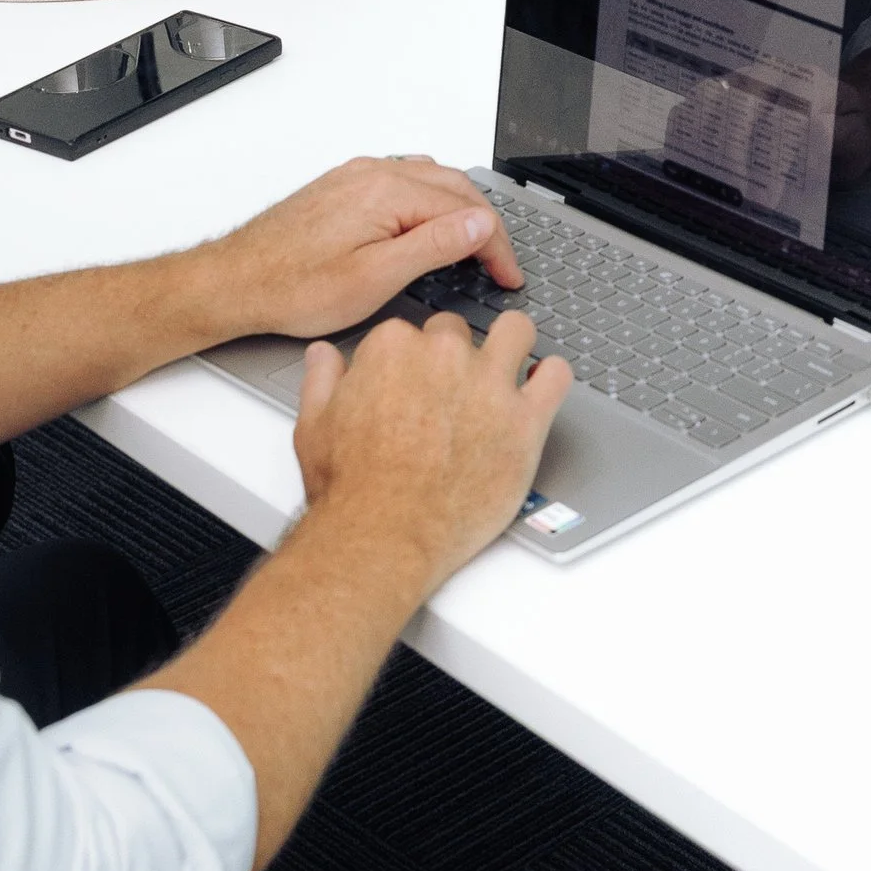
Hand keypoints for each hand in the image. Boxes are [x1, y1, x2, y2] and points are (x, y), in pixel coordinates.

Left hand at [203, 157, 521, 341]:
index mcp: (387, 192)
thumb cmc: (292, 288)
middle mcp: (374, 173)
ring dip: (459, 209)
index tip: (507, 276)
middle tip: (499, 266)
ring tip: (473, 245)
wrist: (234, 281)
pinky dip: (430, 200)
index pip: (467, 211)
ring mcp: (356, 176)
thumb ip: (432, 246)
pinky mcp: (342, 186)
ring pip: (430, 180)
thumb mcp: (373, 279)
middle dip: (484, 226)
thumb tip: (478, 225)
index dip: (496, 247)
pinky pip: (403, 179)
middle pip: (453, 188)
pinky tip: (429, 223)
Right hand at [293, 309, 571, 600]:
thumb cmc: (350, 491)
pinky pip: (556, 375)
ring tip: (506, 372)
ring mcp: (489, 385)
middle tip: (452, 395)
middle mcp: (446, 356)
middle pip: (460, 333)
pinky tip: (540, 390)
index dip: (413, 361)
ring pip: (516, 332)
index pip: (414, 332)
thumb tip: (324, 355)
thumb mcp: (314, 426)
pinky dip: (551, 378)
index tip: (414, 385)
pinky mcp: (524, 420)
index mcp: (394, 348)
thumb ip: (323, 380)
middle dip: (457, 357)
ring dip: (511, 346)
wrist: (382, 538)